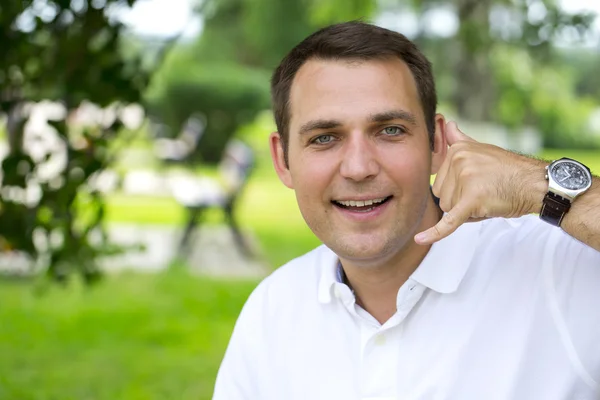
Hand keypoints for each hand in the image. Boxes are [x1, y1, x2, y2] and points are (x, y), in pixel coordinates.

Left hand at [414, 121, 546, 244]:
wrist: (536, 184)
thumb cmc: (508, 169)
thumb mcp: (481, 148)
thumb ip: (459, 139)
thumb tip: (447, 123)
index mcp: (457, 150)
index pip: (441, 181)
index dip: (458, 189)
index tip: (478, 181)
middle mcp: (459, 161)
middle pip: (442, 196)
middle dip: (460, 201)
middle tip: (485, 192)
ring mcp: (465, 179)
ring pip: (449, 209)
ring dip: (467, 211)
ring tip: (488, 199)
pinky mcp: (472, 200)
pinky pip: (450, 220)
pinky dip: (435, 233)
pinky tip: (419, 239)